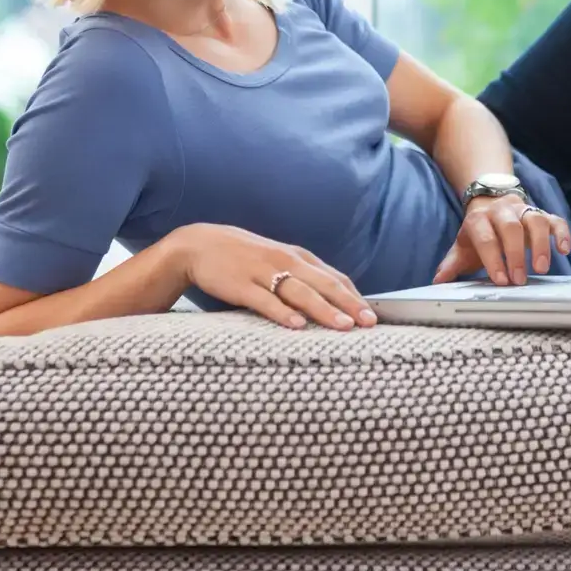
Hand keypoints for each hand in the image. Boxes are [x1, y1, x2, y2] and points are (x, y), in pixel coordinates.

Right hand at [168, 223, 377, 330]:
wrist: (199, 244)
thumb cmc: (242, 256)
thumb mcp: (277, 260)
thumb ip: (300, 275)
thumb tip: (330, 297)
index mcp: (296, 256)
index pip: (333, 277)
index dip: (354, 295)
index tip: (371, 315)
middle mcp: (285, 262)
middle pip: (324, 284)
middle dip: (348, 304)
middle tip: (368, 323)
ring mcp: (263, 273)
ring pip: (300, 292)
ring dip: (324, 309)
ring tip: (343, 326)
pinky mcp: (242, 285)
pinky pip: (265, 300)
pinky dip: (283, 313)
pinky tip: (297, 325)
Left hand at [433, 194, 570, 285]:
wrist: (490, 203)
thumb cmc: (478, 233)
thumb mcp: (462, 247)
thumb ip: (452, 264)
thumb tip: (437, 282)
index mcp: (479, 219)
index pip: (485, 237)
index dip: (492, 258)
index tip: (500, 280)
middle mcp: (502, 211)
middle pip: (511, 227)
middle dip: (515, 254)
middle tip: (519, 280)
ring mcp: (523, 211)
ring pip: (535, 220)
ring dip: (540, 244)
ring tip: (541, 269)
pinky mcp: (542, 214)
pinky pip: (555, 220)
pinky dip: (561, 233)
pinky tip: (564, 250)